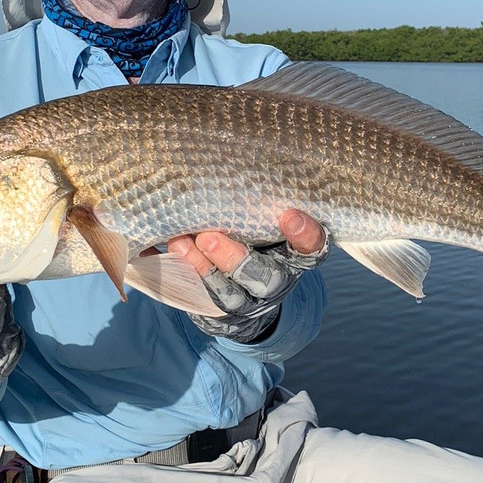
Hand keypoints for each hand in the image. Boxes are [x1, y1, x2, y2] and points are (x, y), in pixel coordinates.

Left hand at [169, 210, 328, 342]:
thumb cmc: (255, 243)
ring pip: (230, 294)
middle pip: (266, 277)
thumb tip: (223, 166)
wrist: (245, 298)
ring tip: (180, 243)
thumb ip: (255, 207)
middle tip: (208, 236)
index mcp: (294, 257)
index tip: (289, 215)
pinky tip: (169, 254)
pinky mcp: (222, 317)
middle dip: (235, 258)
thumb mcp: (263, 226)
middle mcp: (276, 283)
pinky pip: (204, 301)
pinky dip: (185, 277)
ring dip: (202, 268)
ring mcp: (249, 303)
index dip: (306, 235)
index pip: (312, 248)